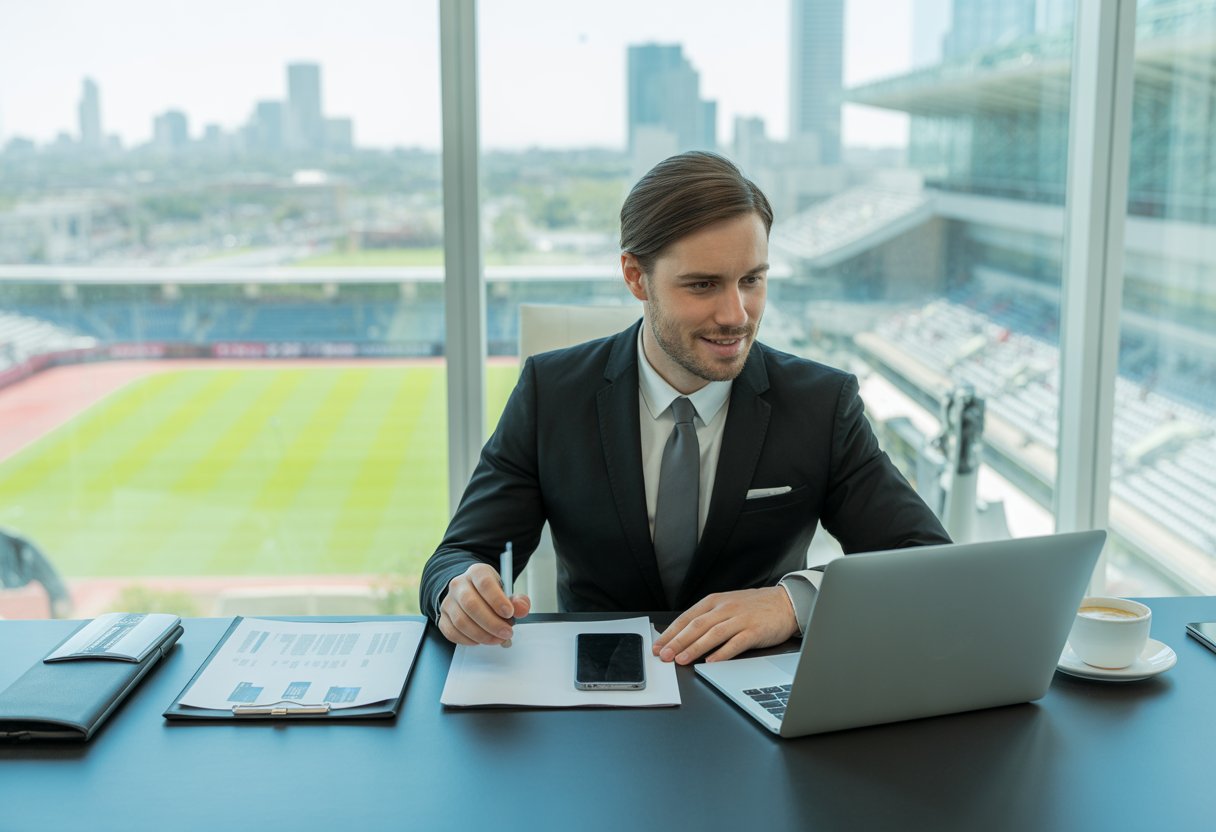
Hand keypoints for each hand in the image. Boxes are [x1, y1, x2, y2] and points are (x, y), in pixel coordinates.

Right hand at [437, 562, 530, 646]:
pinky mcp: (443, 617)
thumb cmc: (490, 593)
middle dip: (491, 623)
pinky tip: (480, 640)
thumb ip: (518, 600)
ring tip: (497, 639)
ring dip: (482, 635)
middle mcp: (459, 585)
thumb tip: (521, 609)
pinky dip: (468, 640)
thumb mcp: (507, 591)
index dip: (497, 600)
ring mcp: (449, 601)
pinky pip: (452, 632)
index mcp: (477, 572)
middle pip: (471, 604)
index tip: (509, 613)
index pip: (484, 583)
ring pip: (461, 621)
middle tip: (506, 632)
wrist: (469, 591)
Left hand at [653, 587, 796, 664]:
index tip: (657, 646)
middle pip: (696, 626)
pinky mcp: (754, 631)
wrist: (785, 603)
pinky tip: (711, 662)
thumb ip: (707, 618)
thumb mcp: (727, 605)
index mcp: (714, 601)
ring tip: (681, 660)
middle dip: (677, 642)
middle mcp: (725, 608)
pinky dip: (722, 653)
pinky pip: (736, 643)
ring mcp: (740, 619)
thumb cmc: (754, 607)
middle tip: (663, 655)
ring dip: (694, 648)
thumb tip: (683, 636)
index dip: (670, 633)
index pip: (686, 618)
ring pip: (712, 634)